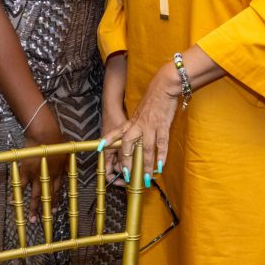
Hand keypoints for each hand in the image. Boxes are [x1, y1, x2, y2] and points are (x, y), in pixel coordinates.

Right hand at [20, 106, 66, 222]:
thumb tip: (70, 169)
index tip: (55, 210)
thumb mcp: (67, 152)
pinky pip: (21, 185)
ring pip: (35, 195)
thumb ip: (67, 163)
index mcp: (58, 173)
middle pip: (47, 196)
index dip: (56, 200)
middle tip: (46, 220)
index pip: (57, 190)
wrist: (45, 135)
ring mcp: (36, 176)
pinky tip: (13, 203)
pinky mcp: (26, 172)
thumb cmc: (58, 140)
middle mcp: (48, 178)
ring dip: (34, 208)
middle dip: (47, 209)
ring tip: (32, 220)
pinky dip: (16, 194)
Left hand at [100, 64, 179, 187]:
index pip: (117, 132)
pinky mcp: (162, 126)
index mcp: (132, 121)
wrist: (164, 86)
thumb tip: (138, 136)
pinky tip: (160, 166)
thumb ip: (138, 124)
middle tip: (127, 174)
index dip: (109, 140)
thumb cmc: (153, 98)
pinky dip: (161, 156)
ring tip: (146, 177)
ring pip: (146, 149)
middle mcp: (138, 125)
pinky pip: (161, 144)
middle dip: (127, 161)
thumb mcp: (141, 112)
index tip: (100, 147)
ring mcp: (150, 126)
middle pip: (129, 145)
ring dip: (146, 165)